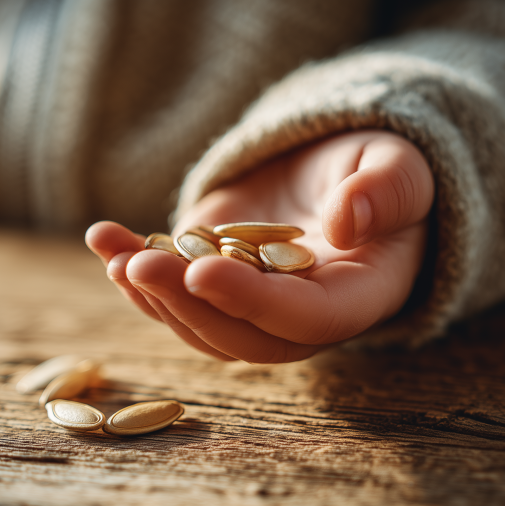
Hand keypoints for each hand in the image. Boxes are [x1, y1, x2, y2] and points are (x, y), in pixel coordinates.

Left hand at [86, 130, 433, 362]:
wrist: (344, 173)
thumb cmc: (383, 171)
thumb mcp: (400, 169)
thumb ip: (385, 193)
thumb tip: (346, 223)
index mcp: (356, 297)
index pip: (305, 316)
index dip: (253, 302)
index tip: (203, 271)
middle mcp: (300, 318)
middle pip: (241, 336)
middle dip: (187, 305)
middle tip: (142, 266)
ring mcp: (252, 307)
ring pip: (199, 324)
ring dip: (152, 296)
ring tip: (115, 254)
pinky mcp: (214, 283)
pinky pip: (173, 293)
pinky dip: (134, 270)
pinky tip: (104, 240)